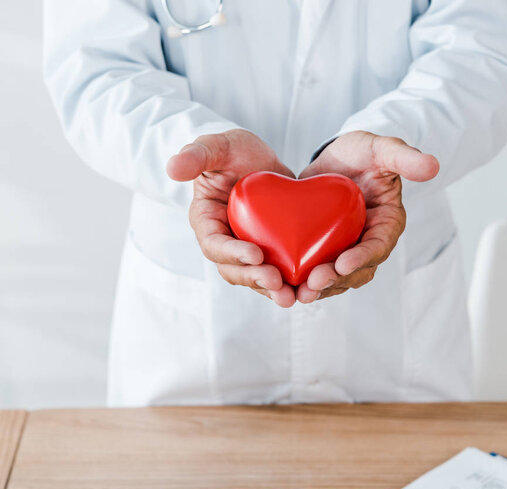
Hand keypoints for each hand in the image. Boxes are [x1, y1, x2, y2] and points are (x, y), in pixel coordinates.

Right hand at [167, 129, 295, 307]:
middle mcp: (224, 242)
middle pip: (233, 270)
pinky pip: (276, 272)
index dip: (232, 253)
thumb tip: (172, 167)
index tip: (255, 254)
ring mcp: (246, 250)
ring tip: (291, 296)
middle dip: (253, 278)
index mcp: (206, 222)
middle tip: (276, 281)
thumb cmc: (233, 152)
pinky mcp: (269, 252)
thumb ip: (197, 154)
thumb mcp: (217, 146)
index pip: (214, 244)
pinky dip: (289, 282)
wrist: (259, 161)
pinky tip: (306, 289)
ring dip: (271, 289)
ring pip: (254, 277)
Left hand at [296, 131, 439, 302]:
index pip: (378, 247)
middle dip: (337, 280)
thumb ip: (405, 157)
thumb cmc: (363, 153)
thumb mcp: (382, 149)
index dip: (362, 258)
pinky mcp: (324, 251)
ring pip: (338, 278)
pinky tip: (289, 287)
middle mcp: (369, 243)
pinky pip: (318, 272)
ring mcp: (346, 249)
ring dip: (321, 288)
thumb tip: (433, 167)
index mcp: (387, 224)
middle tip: (314, 282)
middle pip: (357, 271)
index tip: (343, 264)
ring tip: (302, 292)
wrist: (336, 159)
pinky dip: (305, 282)